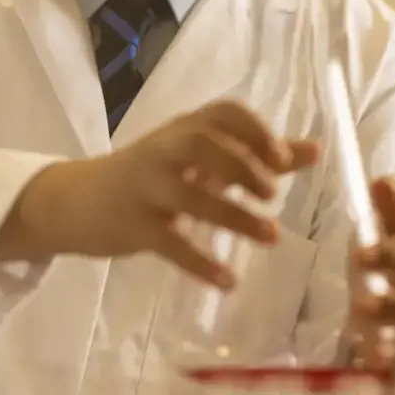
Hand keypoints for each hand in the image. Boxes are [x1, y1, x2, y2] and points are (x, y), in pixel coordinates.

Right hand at [0, 100, 318, 285]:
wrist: (77, 201)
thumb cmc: (154, 176)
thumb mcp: (201, 158)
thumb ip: (259, 154)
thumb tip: (316, 150)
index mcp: (185, 128)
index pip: (223, 113)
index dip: (255, 130)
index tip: (282, 159)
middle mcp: (164, 150)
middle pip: (202, 142)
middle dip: (242, 165)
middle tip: (271, 194)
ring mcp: (146, 187)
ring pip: (189, 195)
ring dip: (234, 215)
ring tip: (271, 236)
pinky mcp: (134, 225)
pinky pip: (169, 244)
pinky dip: (200, 262)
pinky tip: (228, 281)